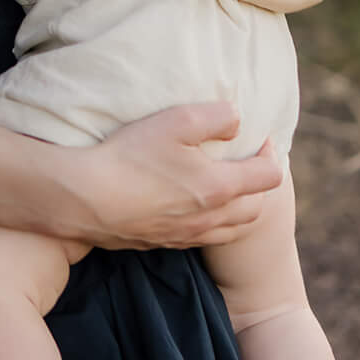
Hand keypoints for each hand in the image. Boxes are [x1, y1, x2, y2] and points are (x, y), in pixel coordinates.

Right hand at [64, 101, 282, 248]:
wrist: (87, 199)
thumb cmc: (132, 156)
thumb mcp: (176, 121)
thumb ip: (216, 117)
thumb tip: (238, 120)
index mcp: (220, 187)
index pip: (269, 176)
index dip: (271, 154)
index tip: (261, 139)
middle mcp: (212, 217)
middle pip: (258, 208)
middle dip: (261, 184)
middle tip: (249, 162)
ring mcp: (189, 234)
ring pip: (235, 229)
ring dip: (243, 208)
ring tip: (230, 187)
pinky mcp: (168, 243)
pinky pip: (207, 239)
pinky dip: (217, 224)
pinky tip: (198, 207)